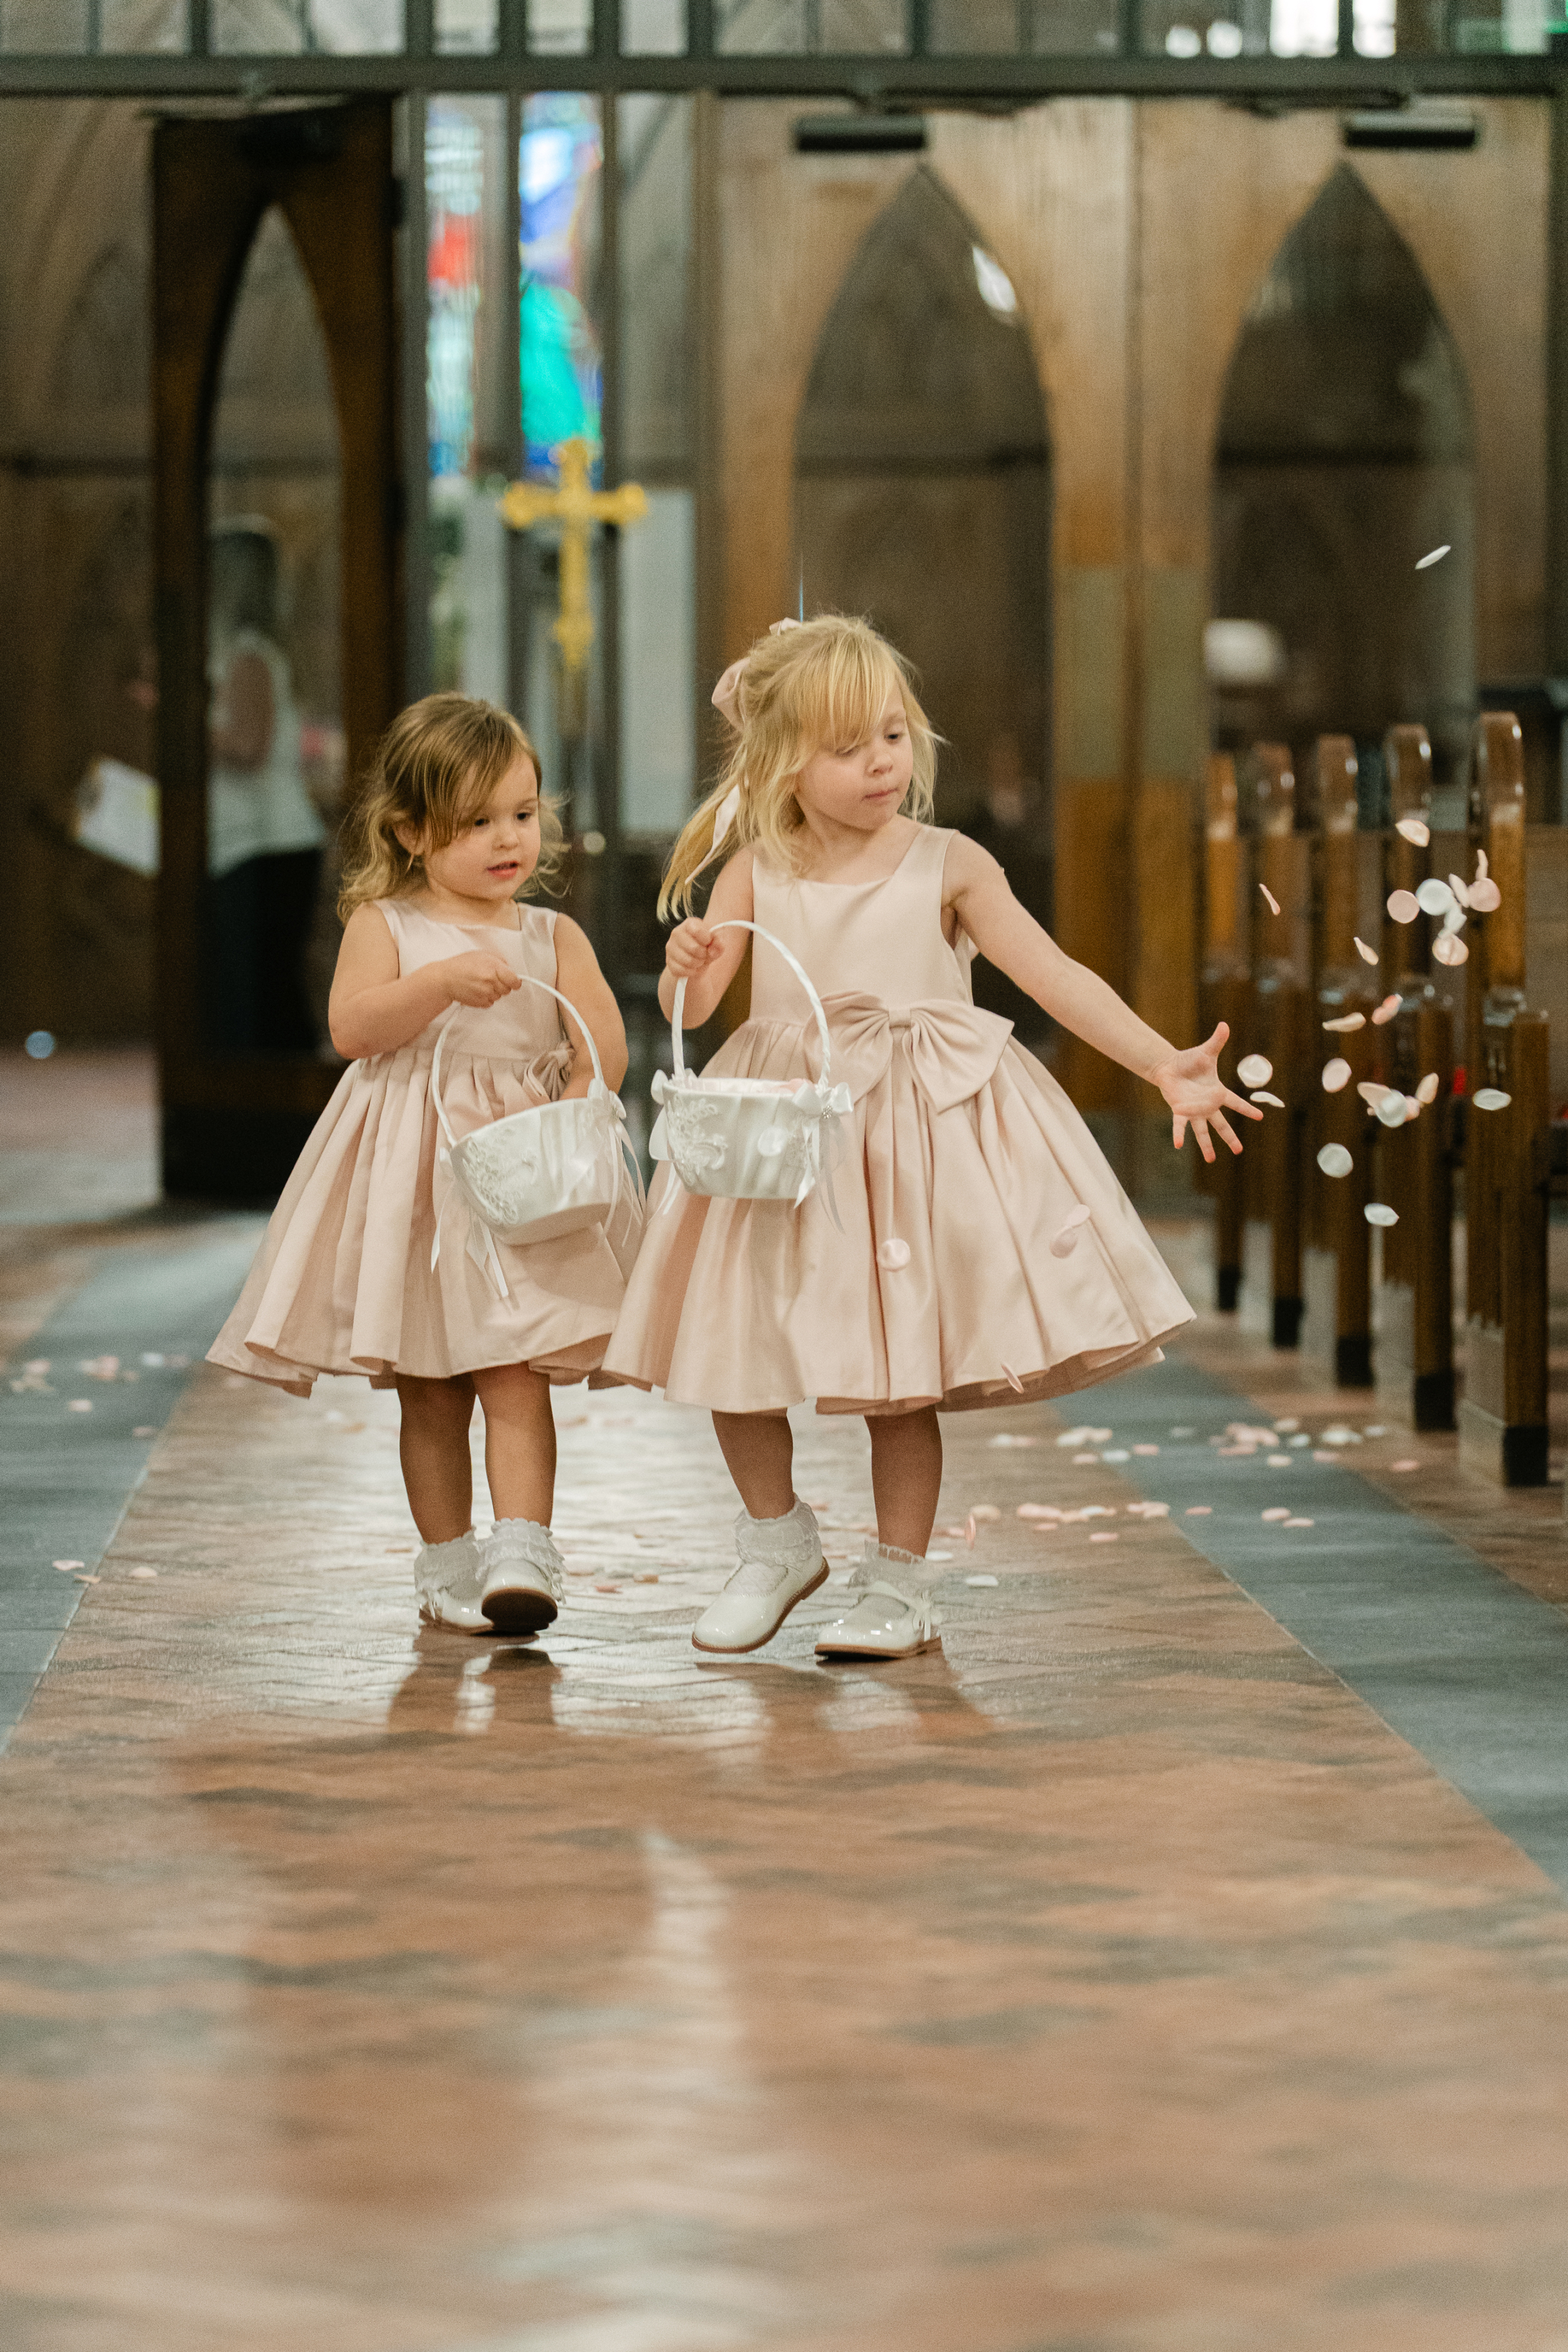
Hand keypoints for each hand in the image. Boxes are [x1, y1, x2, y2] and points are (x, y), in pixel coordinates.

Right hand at [442, 951, 521, 1009]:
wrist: (445, 979)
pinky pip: (490, 1003)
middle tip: (491, 979)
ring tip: (481, 984)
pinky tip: (477, 990)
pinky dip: (486, 998)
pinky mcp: (480, 1003)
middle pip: (508, 990)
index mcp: (494, 967)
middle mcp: (491, 981)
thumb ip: (499, 961)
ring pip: (499, 996)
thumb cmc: (461, 965)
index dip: (515, 981)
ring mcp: (486, 993)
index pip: (515, 981)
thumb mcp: (482, 954)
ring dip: (493, 991)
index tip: (513, 981)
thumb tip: (509, 969)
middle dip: (502, 985)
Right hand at [665, 917, 723, 982]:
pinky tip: (693, 967)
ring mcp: (671, 948)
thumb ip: (718, 944)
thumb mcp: (715, 943)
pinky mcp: (669, 962)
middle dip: (704, 954)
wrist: (696, 958)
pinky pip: (683, 971)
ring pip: (689, 961)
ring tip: (700, 961)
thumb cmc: (705, 946)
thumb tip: (713, 950)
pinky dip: (692, 972)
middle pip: (694, 948)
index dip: (707, 940)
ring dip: (699, 964)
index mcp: (689, 924)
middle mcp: (677, 933)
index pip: (698, 931)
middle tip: (705, 954)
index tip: (709, 942)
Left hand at [1147, 1022, 1263, 1163]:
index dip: (1247, 1109)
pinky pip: (1180, 1125)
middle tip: (1239, 1151)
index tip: (1260, 1116)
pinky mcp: (1180, 1110)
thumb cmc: (1189, 1060)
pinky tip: (1179, 1145)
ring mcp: (1194, 1110)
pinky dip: (1179, 1134)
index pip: (1235, 1103)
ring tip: (1211, 1160)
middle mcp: (1207, 1105)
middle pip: (1221, 1124)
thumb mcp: (1206, 1051)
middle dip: (1230, 1137)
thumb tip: (1224, 1024)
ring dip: (1206, 1145)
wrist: (1169, 1066)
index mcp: (1217, 1093)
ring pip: (1202, 1131)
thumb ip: (1217, 1040)